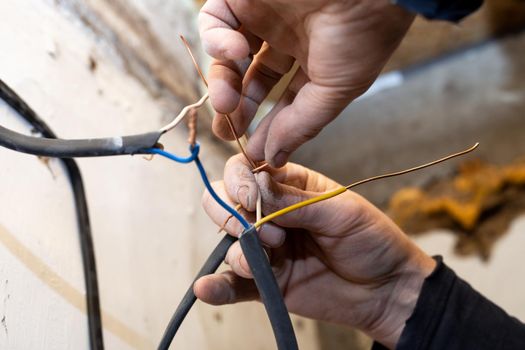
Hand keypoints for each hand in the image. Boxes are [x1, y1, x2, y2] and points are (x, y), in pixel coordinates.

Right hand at [196, 154, 435, 347]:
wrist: (387, 289)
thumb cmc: (371, 240)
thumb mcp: (338, 212)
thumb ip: (293, 201)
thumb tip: (254, 186)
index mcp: (288, 186)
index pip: (245, 171)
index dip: (238, 180)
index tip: (249, 196)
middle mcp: (271, 215)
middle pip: (226, 203)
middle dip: (232, 214)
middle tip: (266, 232)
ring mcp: (266, 249)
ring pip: (228, 243)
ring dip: (239, 249)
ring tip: (273, 255)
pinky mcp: (266, 282)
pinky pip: (233, 284)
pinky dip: (217, 286)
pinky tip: (206, 288)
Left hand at [198, 0, 413, 166]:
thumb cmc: (361, 32)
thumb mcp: (334, 90)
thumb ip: (301, 124)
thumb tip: (274, 158)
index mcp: (316, 61)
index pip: (284, 100)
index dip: (269, 126)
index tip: (255, 152)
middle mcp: (288, 40)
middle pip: (253, 81)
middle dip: (238, 109)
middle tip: (226, 132)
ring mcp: (265, 17)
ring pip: (230, 57)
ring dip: (224, 83)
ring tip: (225, 102)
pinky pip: (216, 20)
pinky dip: (216, 40)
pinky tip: (235, 50)